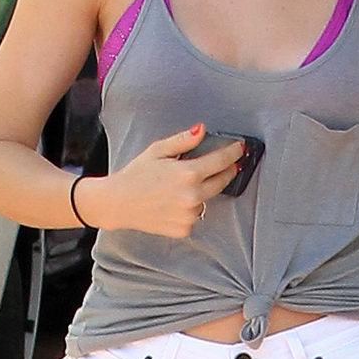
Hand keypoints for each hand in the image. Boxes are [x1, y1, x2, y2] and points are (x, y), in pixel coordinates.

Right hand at [91, 124, 240, 238]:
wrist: (118, 203)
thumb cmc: (136, 174)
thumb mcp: (158, 150)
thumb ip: (184, 141)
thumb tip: (202, 129)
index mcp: (188, 174)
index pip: (221, 161)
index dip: (233, 153)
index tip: (240, 149)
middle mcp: (193, 196)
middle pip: (222, 182)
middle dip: (226, 171)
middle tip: (226, 164)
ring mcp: (190, 215)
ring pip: (207, 200)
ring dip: (202, 192)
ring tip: (179, 187)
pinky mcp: (184, 228)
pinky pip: (195, 215)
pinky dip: (189, 209)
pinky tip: (173, 203)